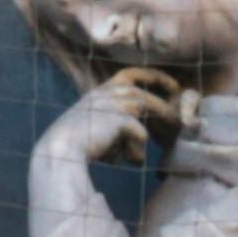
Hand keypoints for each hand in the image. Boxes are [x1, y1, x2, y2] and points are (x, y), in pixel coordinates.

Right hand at [44, 75, 168, 165]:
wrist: (58, 151)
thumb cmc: (73, 145)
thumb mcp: (92, 127)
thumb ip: (115, 126)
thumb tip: (141, 140)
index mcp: (98, 93)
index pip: (129, 74)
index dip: (151, 77)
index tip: (170, 85)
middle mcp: (105, 94)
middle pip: (142, 90)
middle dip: (164, 94)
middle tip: (179, 99)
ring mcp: (112, 104)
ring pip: (146, 106)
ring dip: (163, 118)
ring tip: (174, 129)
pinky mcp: (118, 120)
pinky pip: (138, 134)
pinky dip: (137, 149)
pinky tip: (135, 161)